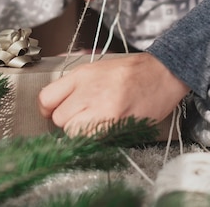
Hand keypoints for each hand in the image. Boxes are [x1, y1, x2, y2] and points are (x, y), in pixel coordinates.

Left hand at [37, 52, 189, 135]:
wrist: (162, 74)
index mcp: (81, 75)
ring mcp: (102, 109)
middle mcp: (89, 91)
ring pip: (74, 134)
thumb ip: (73, 86)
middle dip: (69, 121)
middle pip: (59, 120)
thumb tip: (52, 105)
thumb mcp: (96, 69)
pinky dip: (98, 138)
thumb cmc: (131, 72)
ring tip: (98, 122)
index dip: (49, 109)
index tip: (55, 111)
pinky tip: (109, 127)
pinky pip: (94, 141)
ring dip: (82, 132)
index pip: (46, 99)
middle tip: (85, 116)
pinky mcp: (116, 125)